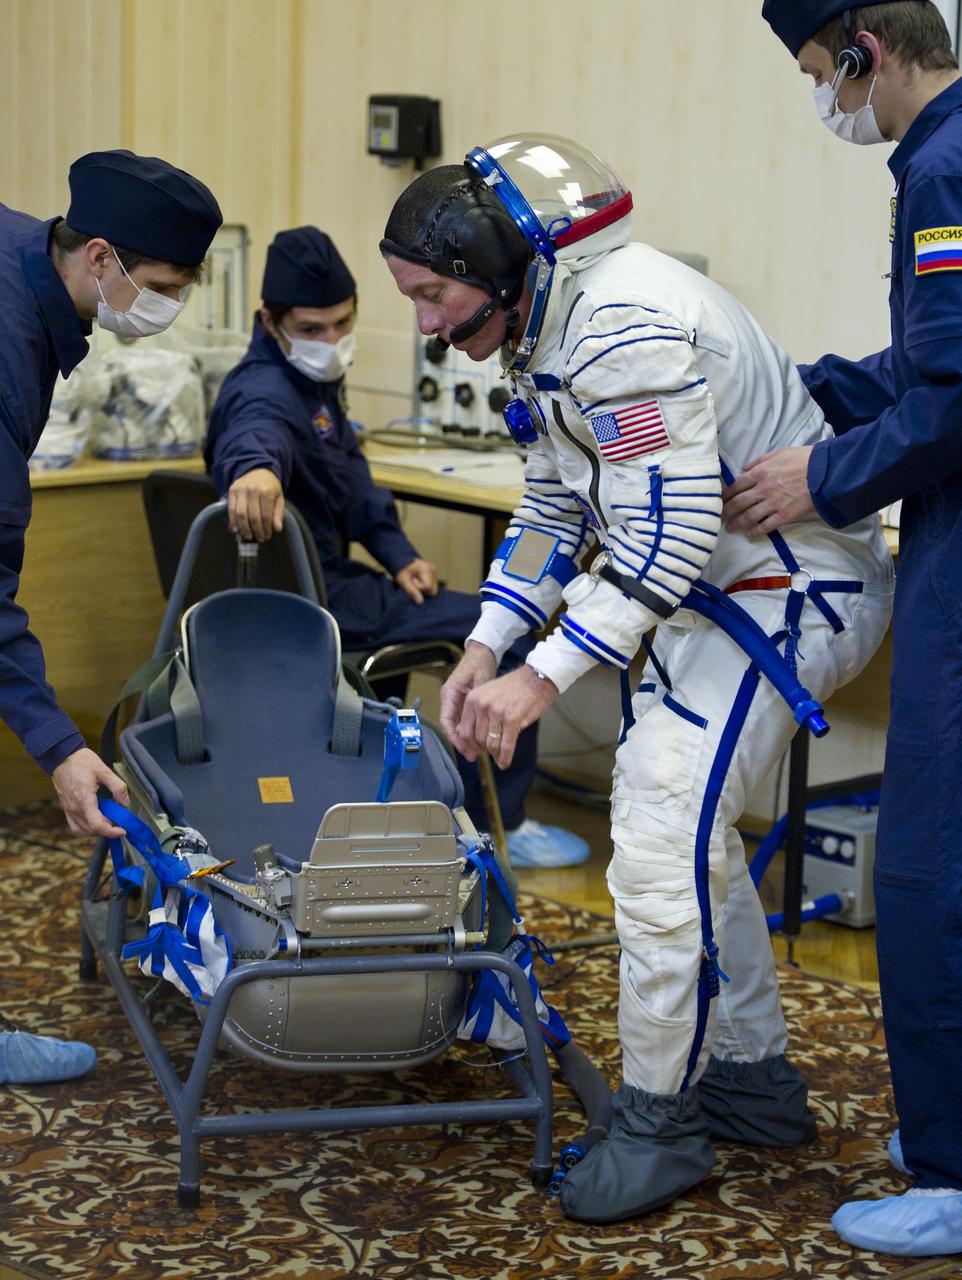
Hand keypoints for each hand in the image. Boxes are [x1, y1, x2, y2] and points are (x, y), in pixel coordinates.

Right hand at [52, 747, 128, 837]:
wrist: (61, 756)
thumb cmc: (81, 761)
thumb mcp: (104, 770)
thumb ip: (117, 787)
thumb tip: (125, 803)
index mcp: (84, 799)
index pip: (98, 825)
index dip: (112, 832)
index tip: (123, 830)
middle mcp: (74, 808)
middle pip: (93, 829)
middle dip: (108, 828)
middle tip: (119, 819)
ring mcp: (68, 809)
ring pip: (84, 830)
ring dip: (98, 829)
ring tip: (109, 819)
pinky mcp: (65, 808)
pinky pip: (75, 825)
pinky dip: (86, 828)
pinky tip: (95, 820)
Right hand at [228, 468, 284, 541]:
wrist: (257, 469)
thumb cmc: (269, 486)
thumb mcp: (279, 497)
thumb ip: (278, 513)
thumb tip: (277, 529)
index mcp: (267, 491)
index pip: (266, 516)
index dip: (266, 529)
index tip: (267, 536)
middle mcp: (253, 490)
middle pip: (253, 517)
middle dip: (256, 531)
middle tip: (259, 538)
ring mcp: (241, 490)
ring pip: (240, 514)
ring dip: (243, 528)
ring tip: (248, 536)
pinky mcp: (232, 490)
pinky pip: (231, 509)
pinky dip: (232, 521)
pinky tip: (236, 529)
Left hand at [395, 558, 438, 603]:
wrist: (404, 562)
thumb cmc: (402, 570)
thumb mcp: (403, 580)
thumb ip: (411, 590)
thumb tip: (420, 602)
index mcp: (426, 569)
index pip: (428, 587)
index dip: (419, 588)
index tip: (412, 582)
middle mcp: (433, 570)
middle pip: (433, 590)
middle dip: (423, 591)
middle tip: (414, 584)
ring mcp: (435, 572)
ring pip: (433, 589)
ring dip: (424, 590)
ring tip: (416, 582)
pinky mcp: (435, 575)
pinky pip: (433, 587)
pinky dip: (426, 588)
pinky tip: (420, 582)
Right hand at [440, 641, 498, 755]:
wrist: (482, 652)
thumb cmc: (480, 662)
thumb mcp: (481, 680)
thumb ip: (479, 700)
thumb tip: (477, 721)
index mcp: (449, 693)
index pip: (447, 721)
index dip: (454, 737)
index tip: (464, 748)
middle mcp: (449, 699)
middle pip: (452, 727)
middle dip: (461, 743)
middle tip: (472, 756)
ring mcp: (456, 702)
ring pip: (458, 726)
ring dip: (466, 740)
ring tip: (477, 753)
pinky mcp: (463, 703)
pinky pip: (464, 722)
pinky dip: (471, 732)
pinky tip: (480, 741)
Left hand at [453, 663, 557, 769]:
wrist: (536, 678)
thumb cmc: (514, 688)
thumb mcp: (488, 694)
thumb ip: (477, 713)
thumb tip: (470, 738)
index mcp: (472, 699)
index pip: (464, 730)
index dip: (470, 744)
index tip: (477, 750)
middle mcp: (482, 705)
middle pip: (478, 739)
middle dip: (485, 749)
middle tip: (492, 753)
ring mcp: (497, 712)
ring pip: (491, 744)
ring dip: (496, 754)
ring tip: (500, 756)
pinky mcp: (512, 719)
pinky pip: (505, 746)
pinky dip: (505, 758)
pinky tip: (505, 763)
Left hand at [722, 447, 814, 537]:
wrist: (826, 472)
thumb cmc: (804, 459)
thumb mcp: (780, 452)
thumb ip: (760, 460)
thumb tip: (745, 468)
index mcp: (760, 472)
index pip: (736, 485)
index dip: (725, 495)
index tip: (719, 500)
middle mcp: (762, 489)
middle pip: (738, 503)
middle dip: (726, 512)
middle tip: (719, 518)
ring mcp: (773, 503)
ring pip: (748, 516)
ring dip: (737, 524)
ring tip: (730, 529)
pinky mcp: (784, 515)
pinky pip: (765, 526)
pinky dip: (756, 532)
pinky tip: (749, 535)